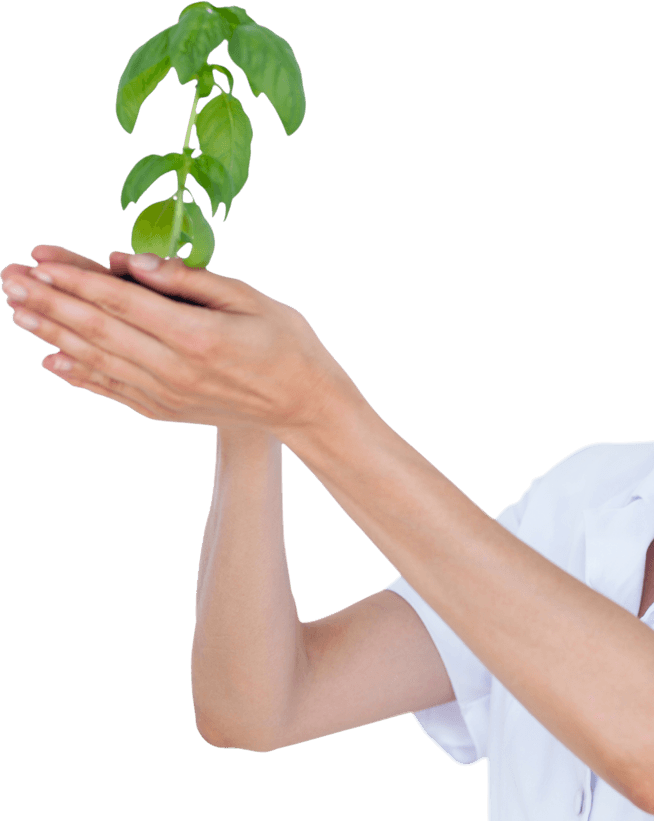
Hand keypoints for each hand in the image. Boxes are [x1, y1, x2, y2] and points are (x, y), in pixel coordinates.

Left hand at [2, 245, 349, 434]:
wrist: (305, 406)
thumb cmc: (286, 343)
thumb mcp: (251, 299)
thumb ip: (190, 280)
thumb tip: (130, 262)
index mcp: (198, 335)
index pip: (122, 302)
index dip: (76, 279)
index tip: (38, 259)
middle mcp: (176, 369)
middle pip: (98, 330)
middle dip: (48, 301)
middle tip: (6, 278)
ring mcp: (168, 395)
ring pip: (96, 360)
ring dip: (52, 334)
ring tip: (16, 309)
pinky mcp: (166, 411)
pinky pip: (112, 390)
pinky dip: (79, 374)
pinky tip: (51, 359)